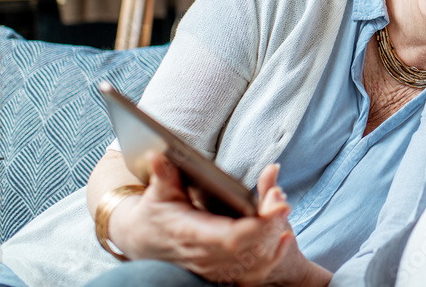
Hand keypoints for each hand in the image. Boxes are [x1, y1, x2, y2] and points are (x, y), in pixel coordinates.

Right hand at [108, 153, 328, 285]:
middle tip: (283, 201)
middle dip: (271, 225)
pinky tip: (284, 238)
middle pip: (249, 247)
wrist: (140, 242)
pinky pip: (250, 272)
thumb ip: (162, 175)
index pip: (230, 236)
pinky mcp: (219, 270)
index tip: (278, 207)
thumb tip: (157, 153)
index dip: (257, 226)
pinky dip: (270, 257)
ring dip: (274, 239)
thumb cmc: (152, 213)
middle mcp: (204, 255)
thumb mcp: (156, 193)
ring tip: (283, 212)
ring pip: (253, 261)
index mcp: (190, 233)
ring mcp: (212, 266)